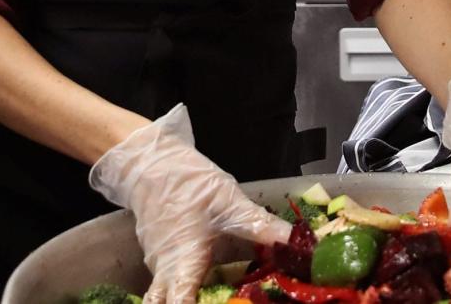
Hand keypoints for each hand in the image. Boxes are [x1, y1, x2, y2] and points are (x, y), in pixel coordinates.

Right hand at [90, 104, 291, 303]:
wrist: (153, 160)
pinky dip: (182, 285)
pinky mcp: (159, 252)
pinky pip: (166, 280)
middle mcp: (165, 271)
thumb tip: (296, 242)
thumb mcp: (230, 204)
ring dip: (183, 298)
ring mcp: (159, 263)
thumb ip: (262, 227)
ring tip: (212, 293)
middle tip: (216, 299)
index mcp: (182, 264)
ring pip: (163, 296)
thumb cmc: (189, 183)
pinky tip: (205, 279)